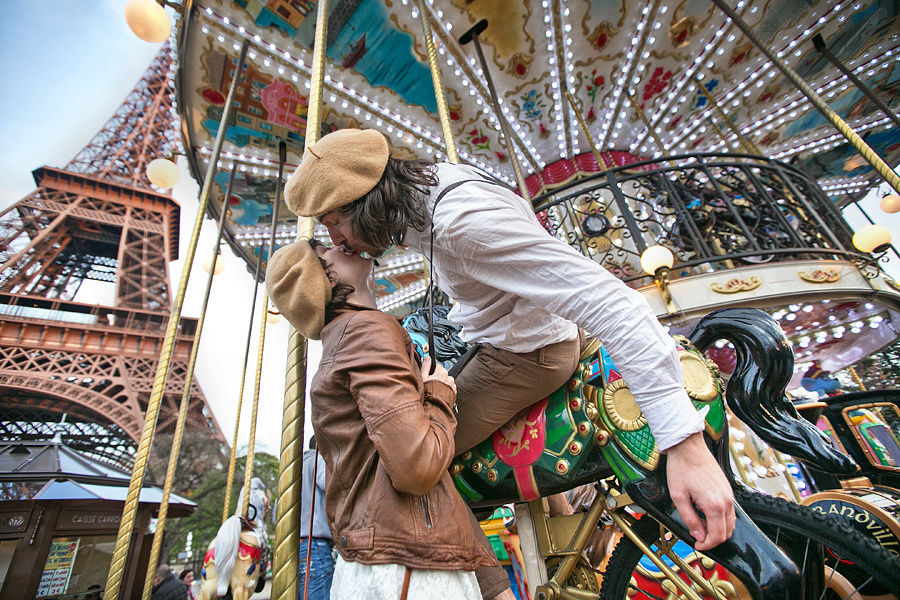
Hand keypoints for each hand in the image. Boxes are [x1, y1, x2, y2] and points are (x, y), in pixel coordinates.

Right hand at [421, 357, 455, 393]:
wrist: (434, 407)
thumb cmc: (428, 393)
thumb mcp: (423, 378)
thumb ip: (426, 366)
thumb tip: (428, 358)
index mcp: (442, 373)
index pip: (438, 366)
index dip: (432, 371)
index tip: (429, 376)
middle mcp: (449, 378)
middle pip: (442, 374)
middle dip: (437, 378)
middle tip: (431, 384)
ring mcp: (452, 386)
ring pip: (447, 381)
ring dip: (442, 384)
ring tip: (435, 390)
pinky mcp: (454, 393)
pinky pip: (450, 388)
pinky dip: (446, 390)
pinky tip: (439, 394)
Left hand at [665, 432, 734, 550]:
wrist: (688, 447)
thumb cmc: (682, 468)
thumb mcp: (679, 497)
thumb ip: (689, 519)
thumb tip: (698, 535)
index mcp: (715, 505)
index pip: (717, 536)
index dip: (707, 545)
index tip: (697, 545)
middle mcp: (726, 501)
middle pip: (727, 532)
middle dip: (712, 539)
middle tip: (697, 537)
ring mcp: (729, 494)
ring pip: (730, 522)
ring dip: (717, 528)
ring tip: (699, 524)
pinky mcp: (727, 489)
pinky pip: (729, 511)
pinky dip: (719, 518)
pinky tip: (704, 513)